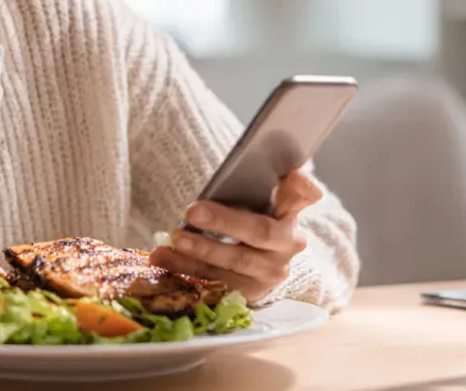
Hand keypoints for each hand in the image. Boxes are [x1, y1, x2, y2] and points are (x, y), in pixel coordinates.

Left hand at [150, 168, 322, 303]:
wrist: (260, 262)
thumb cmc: (254, 219)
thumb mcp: (262, 201)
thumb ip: (271, 187)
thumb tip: (290, 171)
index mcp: (290, 214)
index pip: (303, 197)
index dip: (301, 188)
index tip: (292, 175)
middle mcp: (286, 246)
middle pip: (259, 233)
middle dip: (225, 222)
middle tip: (192, 212)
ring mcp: (268, 274)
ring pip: (233, 264)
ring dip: (198, 253)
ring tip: (171, 241)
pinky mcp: (246, 294)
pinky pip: (214, 284)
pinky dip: (185, 271)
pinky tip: (163, 260)